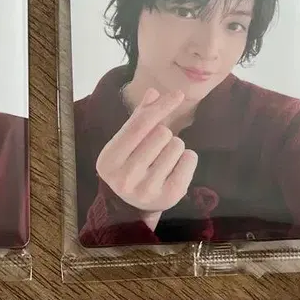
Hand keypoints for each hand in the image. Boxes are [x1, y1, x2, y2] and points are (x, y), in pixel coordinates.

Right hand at [95, 88, 198, 221]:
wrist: (132, 207)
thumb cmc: (129, 165)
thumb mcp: (126, 142)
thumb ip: (139, 117)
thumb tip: (154, 92)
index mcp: (109, 160)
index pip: (139, 125)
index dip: (161, 106)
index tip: (178, 95)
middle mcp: (126, 177)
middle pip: (161, 133)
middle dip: (164, 134)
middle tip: (156, 148)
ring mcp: (147, 189)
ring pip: (177, 145)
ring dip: (174, 147)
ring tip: (164, 159)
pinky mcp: (169, 196)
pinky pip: (189, 159)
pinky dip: (188, 158)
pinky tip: (176, 167)